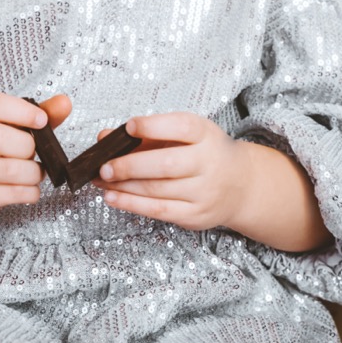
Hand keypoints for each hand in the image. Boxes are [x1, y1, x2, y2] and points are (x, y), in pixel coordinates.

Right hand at [0, 92, 71, 228]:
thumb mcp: (7, 127)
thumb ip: (37, 115)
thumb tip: (64, 102)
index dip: (21, 110)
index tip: (41, 120)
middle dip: (27, 147)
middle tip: (34, 152)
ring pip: (8, 170)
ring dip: (33, 173)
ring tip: (35, 172)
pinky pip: (11, 194)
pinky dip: (29, 192)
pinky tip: (28, 188)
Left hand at [93, 112, 243, 231]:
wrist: (240, 185)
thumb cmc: (205, 153)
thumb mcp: (186, 134)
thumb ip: (147, 133)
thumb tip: (105, 137)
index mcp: (206, 135)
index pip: (181, 127)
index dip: (153, 126)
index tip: (129, 126)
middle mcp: (208, 163)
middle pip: (166, 164)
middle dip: (129, 166)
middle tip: (103, 166)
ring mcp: (203, 192)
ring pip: (157, 190)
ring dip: (123, 186)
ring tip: (100, 180)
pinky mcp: (195, 215)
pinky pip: (158, 211)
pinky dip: (131, 204)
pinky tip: (112, 197)